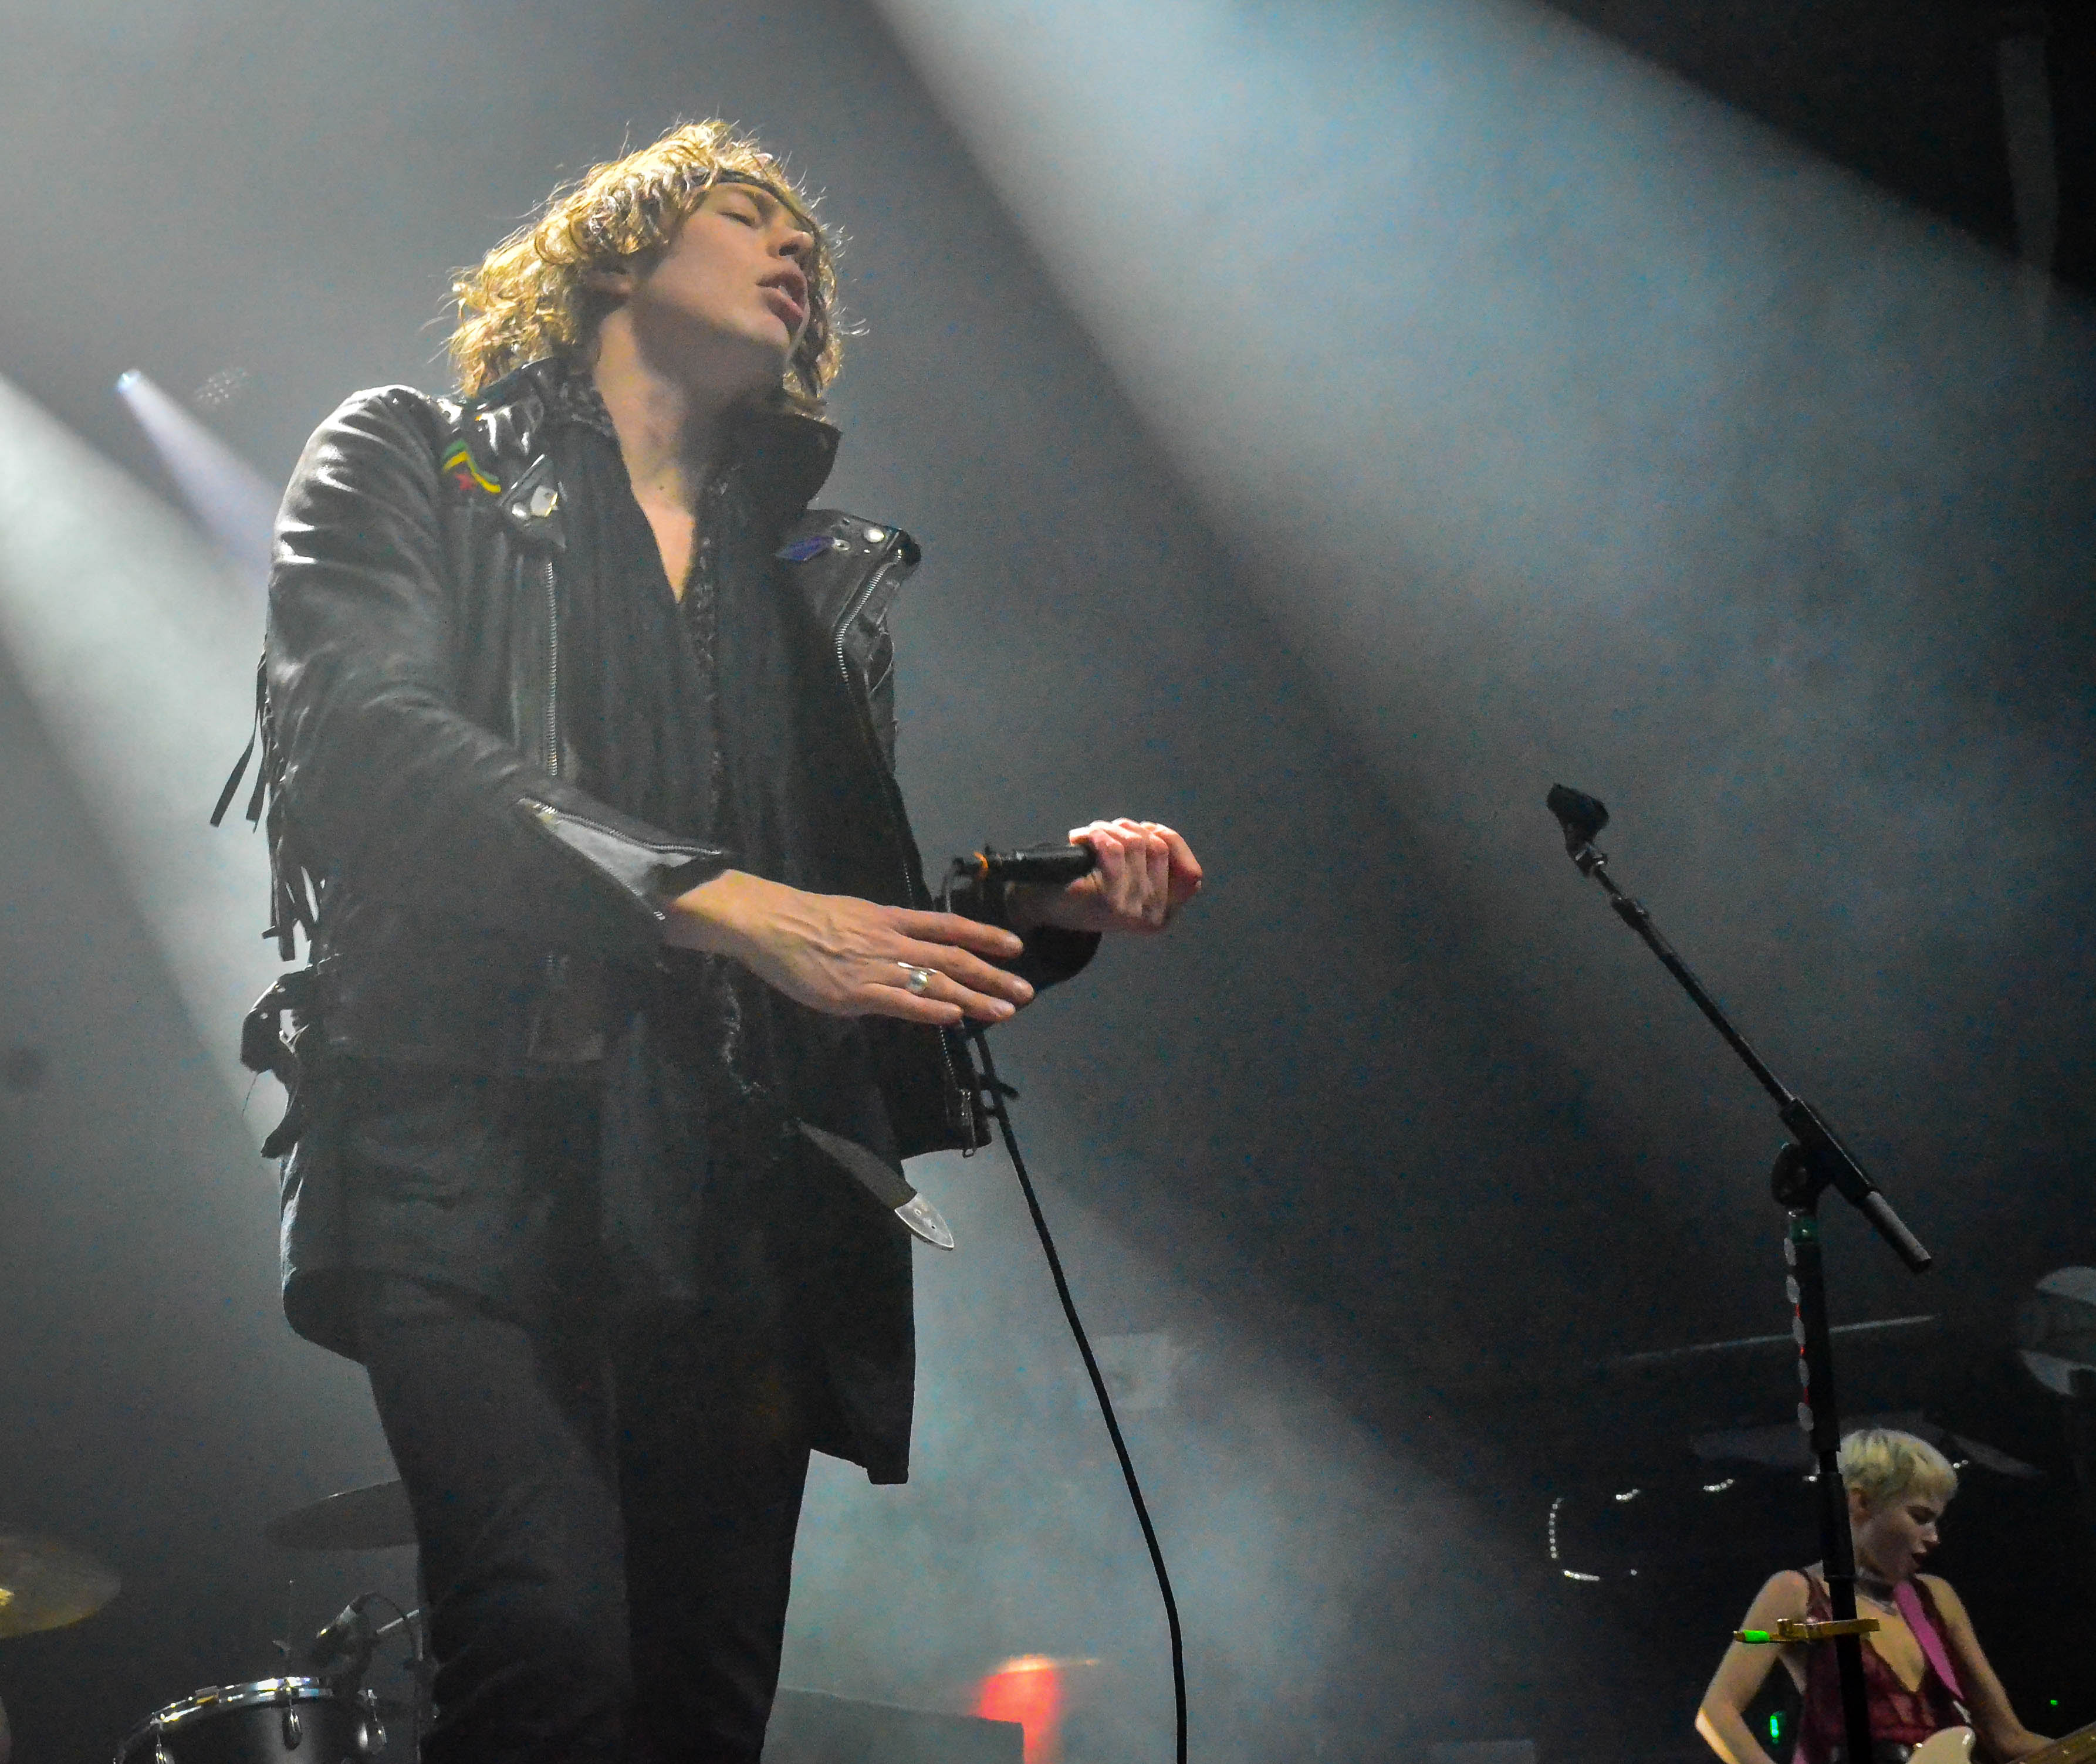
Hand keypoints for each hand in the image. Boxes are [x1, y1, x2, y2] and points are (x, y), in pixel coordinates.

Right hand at [663, 870, 1033, 1025]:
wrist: (771, 924)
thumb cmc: (807, 920)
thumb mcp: (856, 916)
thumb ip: (884, 934)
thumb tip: (905, 951)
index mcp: (893, 919)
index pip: (949, 926)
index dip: (985, 935)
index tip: (1015, 946)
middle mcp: (894, 941)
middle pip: (954, 957)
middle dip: (993, 976)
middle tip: (1025, 992)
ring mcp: (877, 967)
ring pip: (937, 981)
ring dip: (975, 997)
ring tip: (1005, 1011)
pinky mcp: (857, 992)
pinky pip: (901, 1001)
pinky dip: (930, 1008)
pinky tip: (955, 1016)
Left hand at [1014, 818, 1202, 934]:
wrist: (1042, 907)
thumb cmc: (1086, 886)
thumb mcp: (1128, 880)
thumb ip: (1152, 863)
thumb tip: (1162, 835)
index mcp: (1163, 914)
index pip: (1191, 874)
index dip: (1171, 842)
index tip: (1147, 830)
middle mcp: (1152, 916)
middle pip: (1159, 849)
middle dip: (1134, 828)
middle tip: (1109, 829)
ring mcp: (1132, 910)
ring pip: (1136, 844)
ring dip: (1111, 829)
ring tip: (1093, 833)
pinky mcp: (1107, 900)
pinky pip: (1112, 849)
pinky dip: (1095, 834)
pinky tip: (1080, 838)